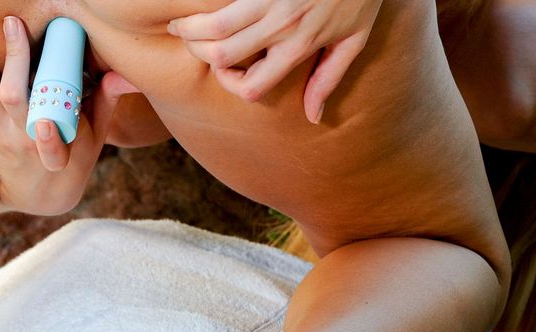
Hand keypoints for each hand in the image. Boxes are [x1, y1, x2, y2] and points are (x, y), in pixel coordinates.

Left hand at [0, 17, 139, 216]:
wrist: (38, 194)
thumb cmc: (72, 160)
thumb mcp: (94, 139)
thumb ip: (107, 103)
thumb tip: (124, 76)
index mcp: (54, 148)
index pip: (52, 145)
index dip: (48, 139)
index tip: (45, 126)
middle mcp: (22, 140)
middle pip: (14, 100)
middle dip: (14, 60)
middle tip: (13, 24)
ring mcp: (0, 132)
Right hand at [167, 0, 382, 123]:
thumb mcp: (354, 39)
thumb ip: (329, 78)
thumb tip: (312, 117)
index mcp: (300, 47)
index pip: (252, 86)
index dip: (231, 85)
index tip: (226, 72)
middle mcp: (282, 27)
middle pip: (223, 56)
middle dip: (199, 55)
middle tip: (194, 46)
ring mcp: (270, 0)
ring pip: (215, 28)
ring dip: (190, 29)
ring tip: (181, 26)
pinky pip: (223, 1)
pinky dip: (204, 7)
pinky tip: (196, 6)